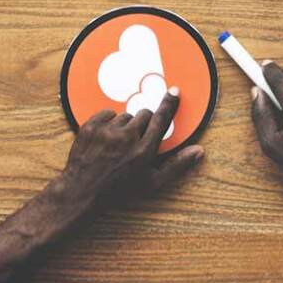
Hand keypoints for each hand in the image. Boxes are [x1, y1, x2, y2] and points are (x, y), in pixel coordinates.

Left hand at [56, 89, 203, 208]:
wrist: (83, 191)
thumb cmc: (119, 190)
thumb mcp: (152, 183)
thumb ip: (177, 165)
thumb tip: (199, 151)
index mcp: (144, 150)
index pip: (161, 119)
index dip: (169, 104)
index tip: (174, 91)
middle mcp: (127, 138)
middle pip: (144, 114)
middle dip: (144, 123)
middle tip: (137, 139)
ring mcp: (107, 131)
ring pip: (125, 116)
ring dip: (125, 126)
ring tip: (118, 145)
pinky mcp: (91, 127)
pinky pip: (106, 113)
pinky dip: (108, 122)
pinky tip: (106, 138)